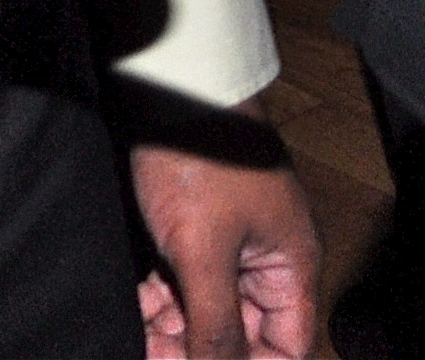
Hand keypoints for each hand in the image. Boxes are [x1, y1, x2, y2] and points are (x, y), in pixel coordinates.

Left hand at [132, 133, 319, 357]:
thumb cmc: (200, 157)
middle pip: (241, 335)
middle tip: (154, 356)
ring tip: (138, 335)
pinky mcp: (195, 233)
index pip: (286, 347)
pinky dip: (157, 302)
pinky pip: (182, 287)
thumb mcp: (204, 252)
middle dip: (196, 352)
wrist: (168, 90)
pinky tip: (135, 306)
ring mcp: (229, 247)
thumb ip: (216, 324)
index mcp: (289, 265)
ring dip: (170, 331)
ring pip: (205, 314)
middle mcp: (265, 262)